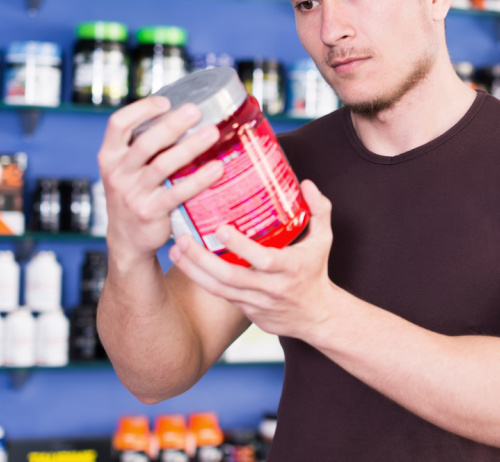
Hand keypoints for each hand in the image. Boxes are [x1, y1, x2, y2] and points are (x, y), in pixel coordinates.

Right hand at [97, 97, 224, 265]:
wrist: (127, 239)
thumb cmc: (134, 194)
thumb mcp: (128, 168)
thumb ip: (145, 146)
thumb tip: (184, 115)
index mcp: (110, 156)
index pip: (117, 124)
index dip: (141, 110)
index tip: (166, 101)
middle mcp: (117, 173)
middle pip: (145, 143)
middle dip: (171, 125)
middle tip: (196, 111)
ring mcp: (132, 194)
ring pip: (162, 166)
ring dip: (189, 148)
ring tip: (212, 133)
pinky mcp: (149, 212)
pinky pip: (177, 193)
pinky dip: (198, 180)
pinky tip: (216, 169)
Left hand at [167, 180, 336, 339]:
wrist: (318, 317)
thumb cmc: (316, 272)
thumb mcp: (324, 239)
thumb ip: (319, 209)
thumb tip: (306, 183)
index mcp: (291, 267)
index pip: (262, 259)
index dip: (240, 246)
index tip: (220, 228)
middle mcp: (272, 288)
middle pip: (230, 277)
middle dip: (201, 259)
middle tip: (182, 239)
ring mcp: (257, 302)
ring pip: (219, 290)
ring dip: (193, 271)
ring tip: (174, 251)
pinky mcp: (247, 312)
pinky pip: (221, 296)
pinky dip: (202, 280)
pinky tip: (186, 264)